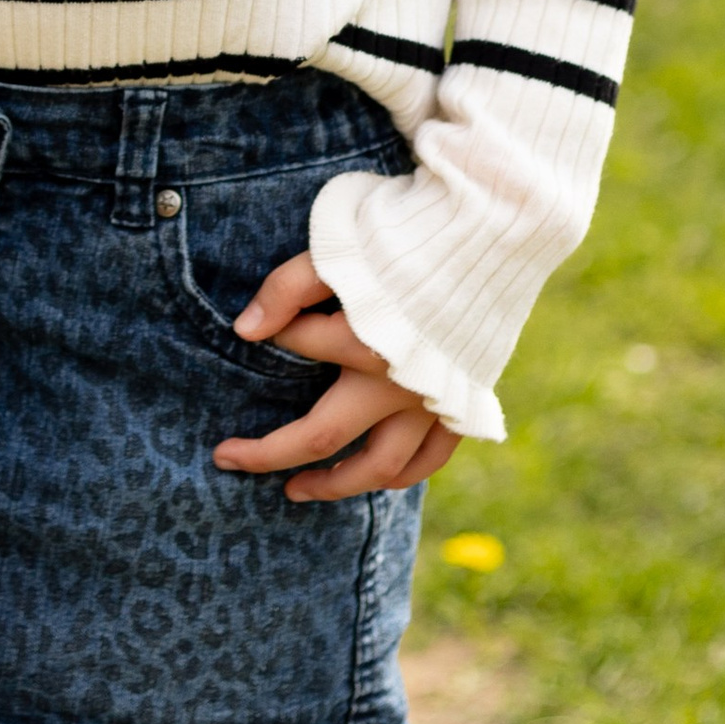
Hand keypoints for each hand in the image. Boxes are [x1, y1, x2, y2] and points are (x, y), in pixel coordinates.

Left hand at [214, 251, 462, 502]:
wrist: (495, 233)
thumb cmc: (412, 236)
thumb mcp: (340, 247)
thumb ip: (288, 287)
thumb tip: (244, 331)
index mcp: (363, 342)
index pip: (297, 342)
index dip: (275, 333)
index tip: (258, 328)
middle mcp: (397, 384)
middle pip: (322, 438)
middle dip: (269, 453)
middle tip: (229, 459)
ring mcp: (432, 400)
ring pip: (380, 466)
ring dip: (335, 484)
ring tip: (298, 489)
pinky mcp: (462, 404)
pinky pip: (431, 459)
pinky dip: (402, 475)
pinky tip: (376, 477)